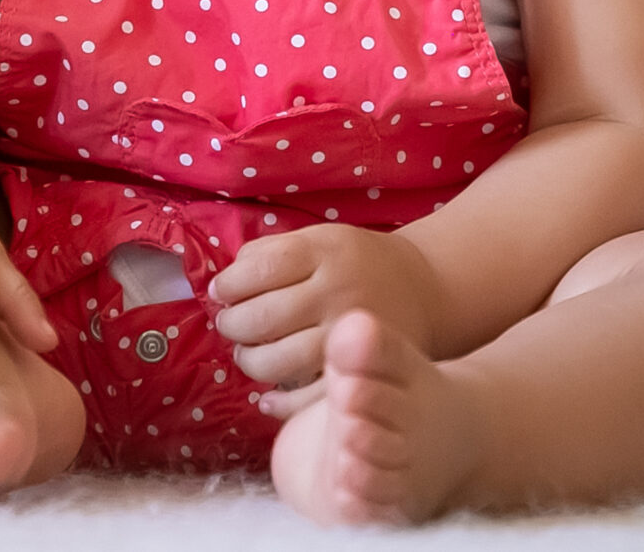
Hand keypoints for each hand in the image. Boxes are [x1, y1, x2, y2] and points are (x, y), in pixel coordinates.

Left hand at [210, 223, 445, 415]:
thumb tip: (223, 282)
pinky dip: (279, 404)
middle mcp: (337, 293)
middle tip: (230, 326)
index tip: (221, 291)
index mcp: (325, 251)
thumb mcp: (320, 239)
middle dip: (232, 325)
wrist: (423, 291)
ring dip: (249, 361)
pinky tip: (267, 398)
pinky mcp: (358, 374)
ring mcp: (347, 338)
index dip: (229, 284)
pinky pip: (307, 399)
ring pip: (277, 360)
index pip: (259, 269)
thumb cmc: (357, 263)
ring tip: (249, 354)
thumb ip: (271, 252)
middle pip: (262, 317)